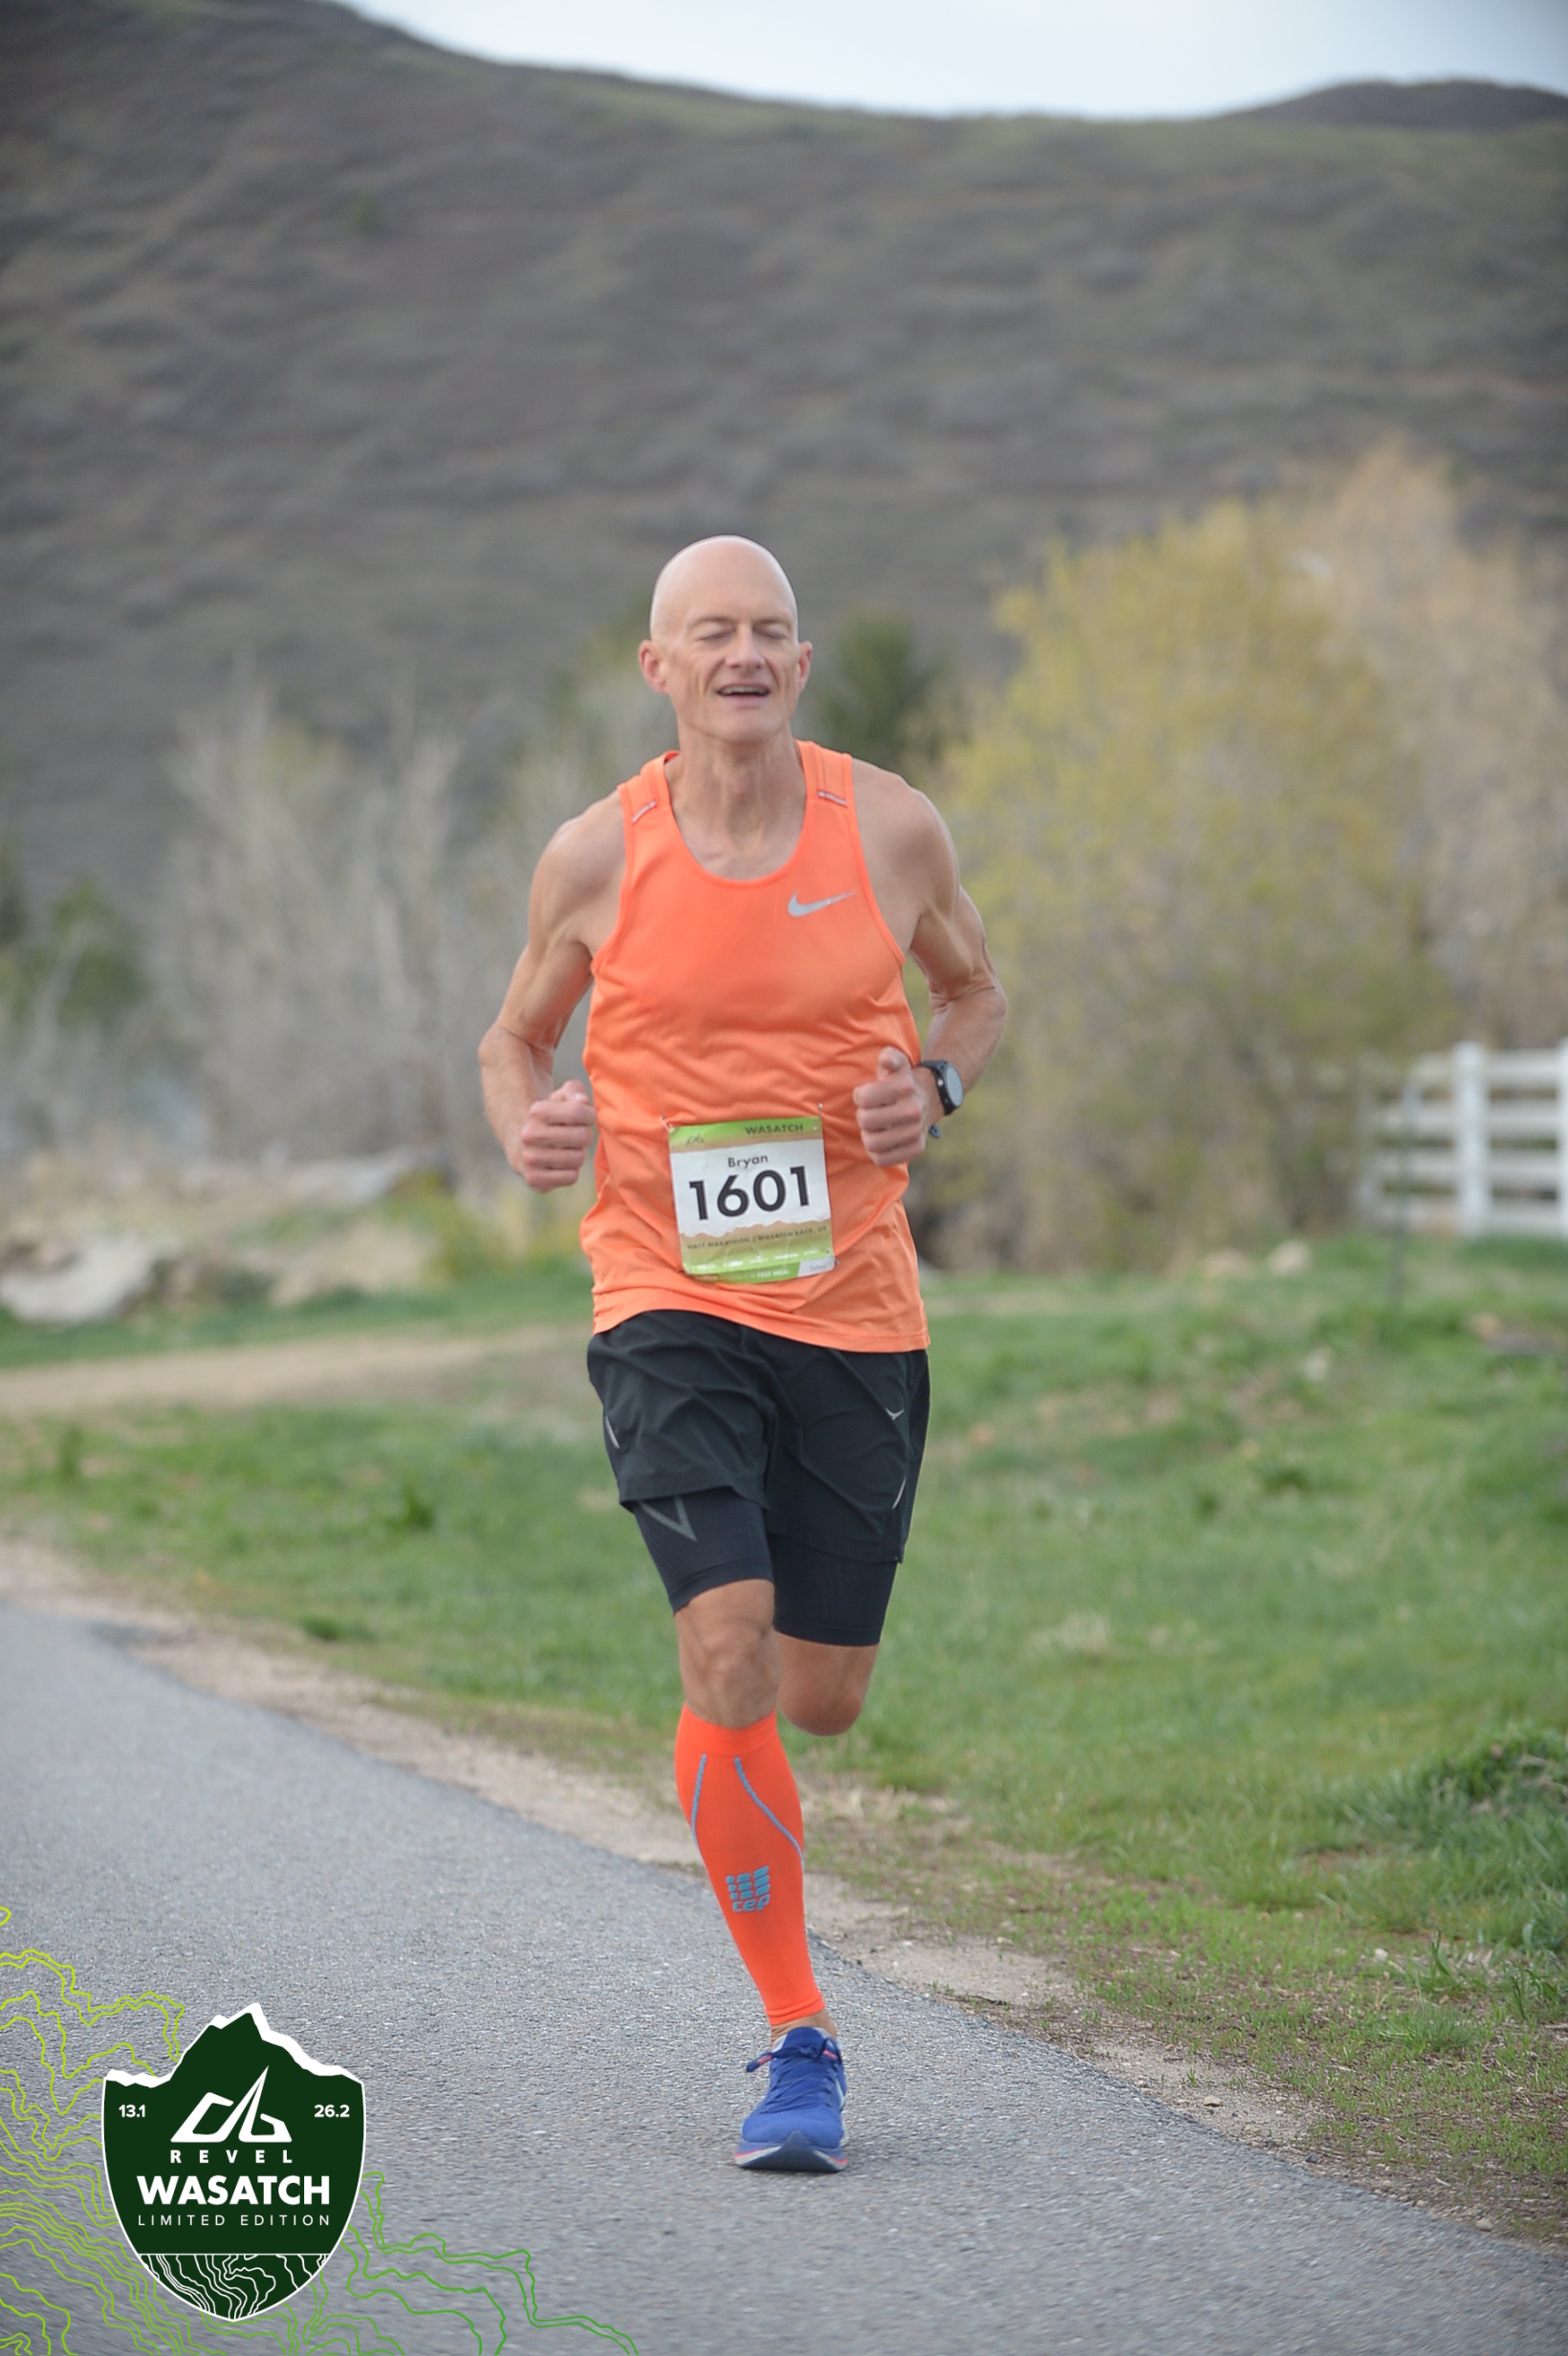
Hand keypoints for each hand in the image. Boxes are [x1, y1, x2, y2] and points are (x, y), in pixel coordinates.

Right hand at [515, 1080, 593, 1191]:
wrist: (523, 1146)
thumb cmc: (552, 1119)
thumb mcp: (561, 1098)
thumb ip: (575, 1091)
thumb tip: (583, 1101)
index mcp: (536, 1111)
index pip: (578, 1112)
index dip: (589, 1115)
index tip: (586, 1117)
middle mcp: (529, 1135)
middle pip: (581, 1136)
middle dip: (585, 1136)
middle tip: (577, 1136)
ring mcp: (529, 1159)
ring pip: (578, 1159)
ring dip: (578, 1155)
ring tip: (567, 1150)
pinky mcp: (534, 1180)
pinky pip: (571, 1177)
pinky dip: (571, 1172)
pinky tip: (560, 1165)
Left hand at [853, 1047, 932, 1167]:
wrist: (929, 1098)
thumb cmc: (901, 1081)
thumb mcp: (896, 1063)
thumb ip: (889, 1057)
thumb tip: (885, 1060)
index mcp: (905, 1086)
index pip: (863, 1098)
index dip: (860, 1096)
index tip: (866, 1095)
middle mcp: (913, 1109)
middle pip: (865, 1121)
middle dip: (863, 1116)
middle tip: (871, 1112)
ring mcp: (916, 1131)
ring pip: (872, 1143)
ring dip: (869, 1135)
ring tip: (876, 1127)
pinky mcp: (917, 1149)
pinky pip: (882, 1159)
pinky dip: (878, 1152)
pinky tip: (883, 1140)